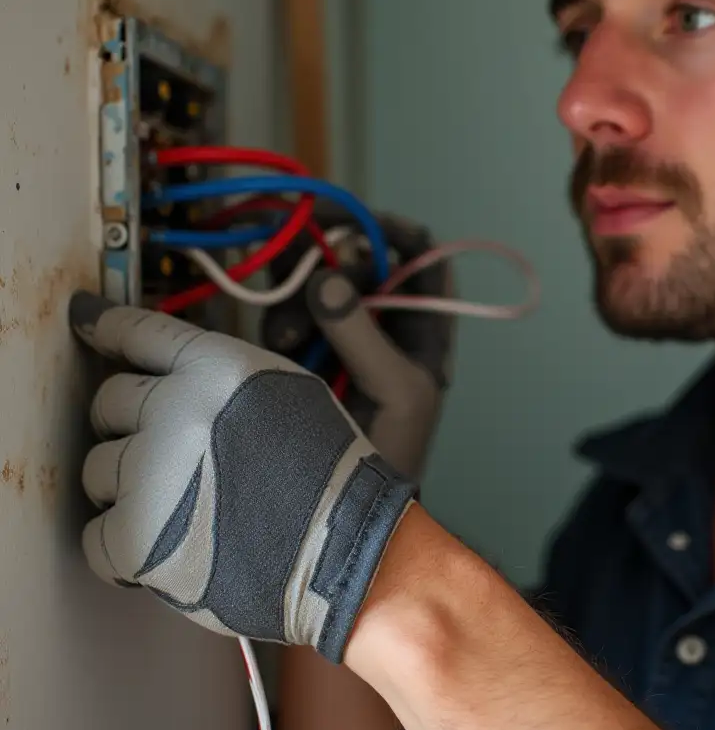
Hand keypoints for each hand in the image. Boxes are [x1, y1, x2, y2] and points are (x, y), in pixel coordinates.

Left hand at [69, 289, 417, 659]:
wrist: (348, 558)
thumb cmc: (333, 482)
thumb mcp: (296, 392)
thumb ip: (231, 372)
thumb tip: (241, 326)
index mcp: (219, 368)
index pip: (138, 331)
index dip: (105, 323)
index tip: (84, 319)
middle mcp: (178, 410)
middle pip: (109, 402)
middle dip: (133, 430)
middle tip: (176, 462)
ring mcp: (153, 474)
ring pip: (97, 469)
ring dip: (130, 492)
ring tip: (188, 512)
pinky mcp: (136, 538)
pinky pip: (94, 536)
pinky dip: (124, 550)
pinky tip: (171, 549)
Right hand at [263, 211, 455, 481]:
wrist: (347, 505)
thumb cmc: (392, 453)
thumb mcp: (395, 392)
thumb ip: (364, 336)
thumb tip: (328, 280)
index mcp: (422, 323)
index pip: (416, 252)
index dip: (388, 228)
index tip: (349, 224)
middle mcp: (381, 317)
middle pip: (355, 256)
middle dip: (327, 262)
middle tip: (300, 272)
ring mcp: (338, 330)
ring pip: (313, 278)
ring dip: (295, 293)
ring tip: (286, 337)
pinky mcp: (299, 346)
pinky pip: (284, 306)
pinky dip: (276, 311)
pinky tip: (277, 340)